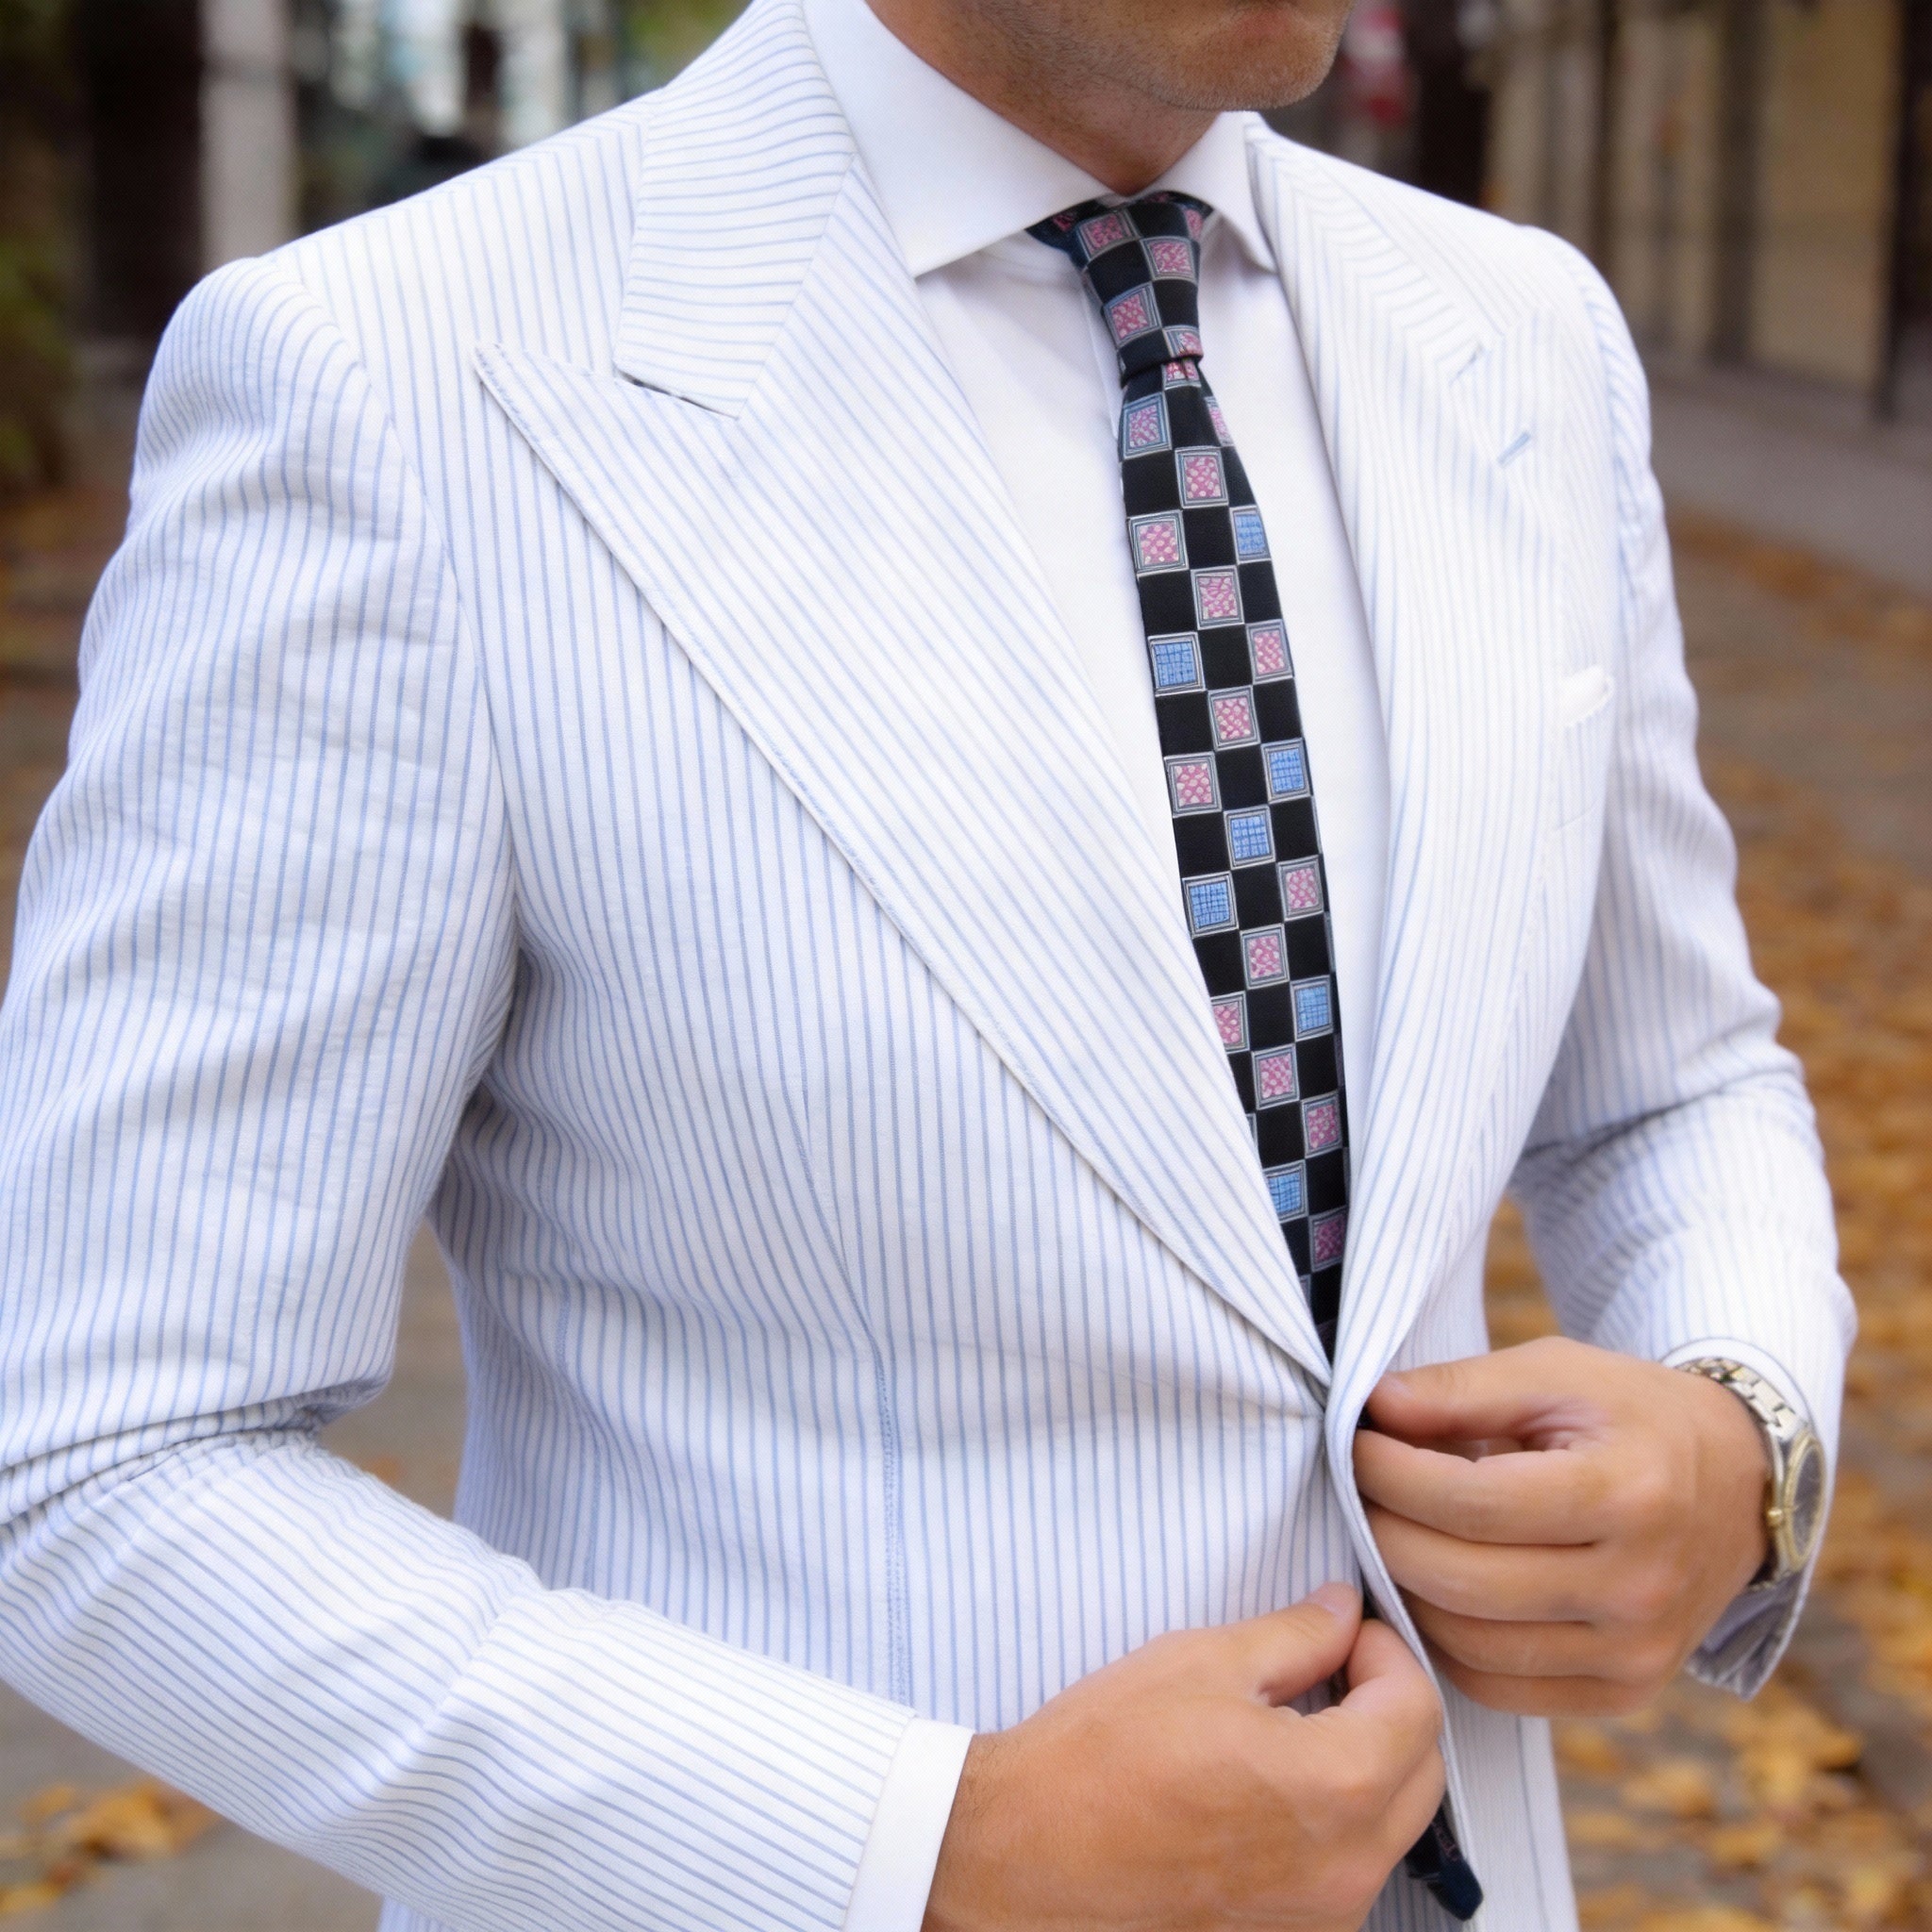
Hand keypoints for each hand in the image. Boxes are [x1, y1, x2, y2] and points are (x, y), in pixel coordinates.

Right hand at [922, 1583, 1442, 1931]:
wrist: (1026, 1854)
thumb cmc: (1103, 1755)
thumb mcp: (1203, 1662)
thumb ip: (1296, 1636)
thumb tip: (1343, 1612)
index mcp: (1334, 1787)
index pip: (1417, 1708)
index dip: (1386, 1653)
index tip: (1347, 1634)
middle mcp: (1346, 1870)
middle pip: (1421, 1774)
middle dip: (1389, 1710)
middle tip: (1330, 1670)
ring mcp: (1320, 1920)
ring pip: (1388, 1829)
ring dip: (1366, 1769)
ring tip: (1292, 1728)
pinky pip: (1346, 1872)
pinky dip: (1333, 1824)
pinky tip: (1268, 1790)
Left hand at [1354, 1335, 1770, 1718]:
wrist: (1739, 1484)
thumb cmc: (1633, 1415)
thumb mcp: (1558, 1372)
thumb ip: (1462, 1388)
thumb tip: (1374, 1408)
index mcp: (1630, 1494)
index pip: (1472, 1503)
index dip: (1392, 1473)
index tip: (1356, 1443)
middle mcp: (1640, 1588)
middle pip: (1461, 1580)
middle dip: (1384, 1530)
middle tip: (1357, 1490)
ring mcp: (1636, 1654)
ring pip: (1468, 1643)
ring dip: (1404, 1587)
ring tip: (1388, 1532)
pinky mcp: (1623, 1692)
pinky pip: (1496, 1686)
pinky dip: (1442, 1640)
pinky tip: (1429, 1586)